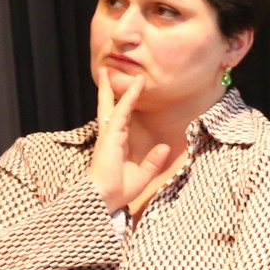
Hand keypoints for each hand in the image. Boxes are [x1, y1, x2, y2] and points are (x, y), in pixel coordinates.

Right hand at [90, 67, 170, 214]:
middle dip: (108, 90)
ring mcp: (109, 135)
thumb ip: (153, 161)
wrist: (105, 198)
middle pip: (109, 107)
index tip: (127, 91)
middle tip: (105, 71)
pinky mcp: (110, 137)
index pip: (120, 118)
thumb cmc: (120, 189)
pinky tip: (133, 89)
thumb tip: (164, 147)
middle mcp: (111, 136)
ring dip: (118, 89)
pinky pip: (120, 114)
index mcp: (117, 144)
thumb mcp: (143, 174)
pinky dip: (127, 100)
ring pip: (115, 106)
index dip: (124, 104)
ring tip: (114, 71)